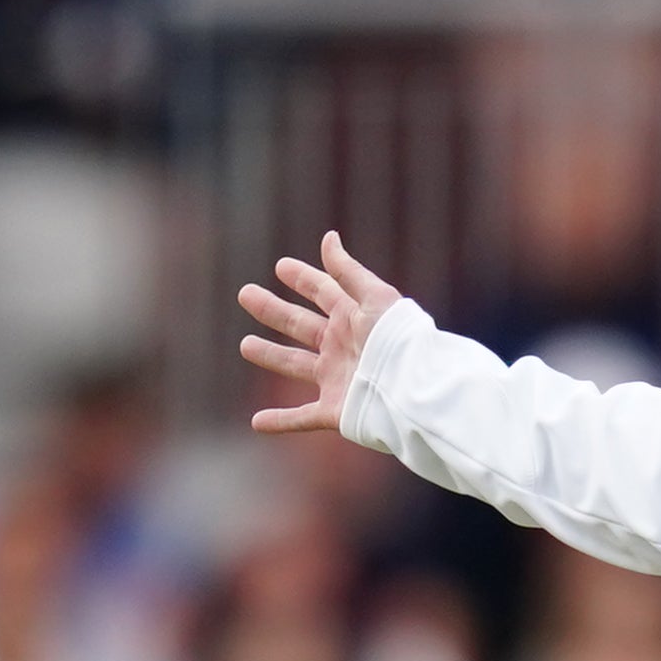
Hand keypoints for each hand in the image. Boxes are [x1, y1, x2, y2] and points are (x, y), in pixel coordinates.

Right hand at [238, 230, 401, 434]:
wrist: (415, 389)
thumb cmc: (399, 340)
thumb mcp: (374, 298)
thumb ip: (348, 271)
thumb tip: (329, 238)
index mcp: (354, 319)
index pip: (324, 292)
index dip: (304, 279)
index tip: (281, 266)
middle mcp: (343, 348)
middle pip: (301, 325)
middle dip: (274, 311)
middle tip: (246, 294)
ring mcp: (338, 379)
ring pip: (296, 365)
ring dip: (271, 356)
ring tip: (245, 345)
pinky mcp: (336, 411)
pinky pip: (302, 418)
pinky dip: (280, 422)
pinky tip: (257, 423)